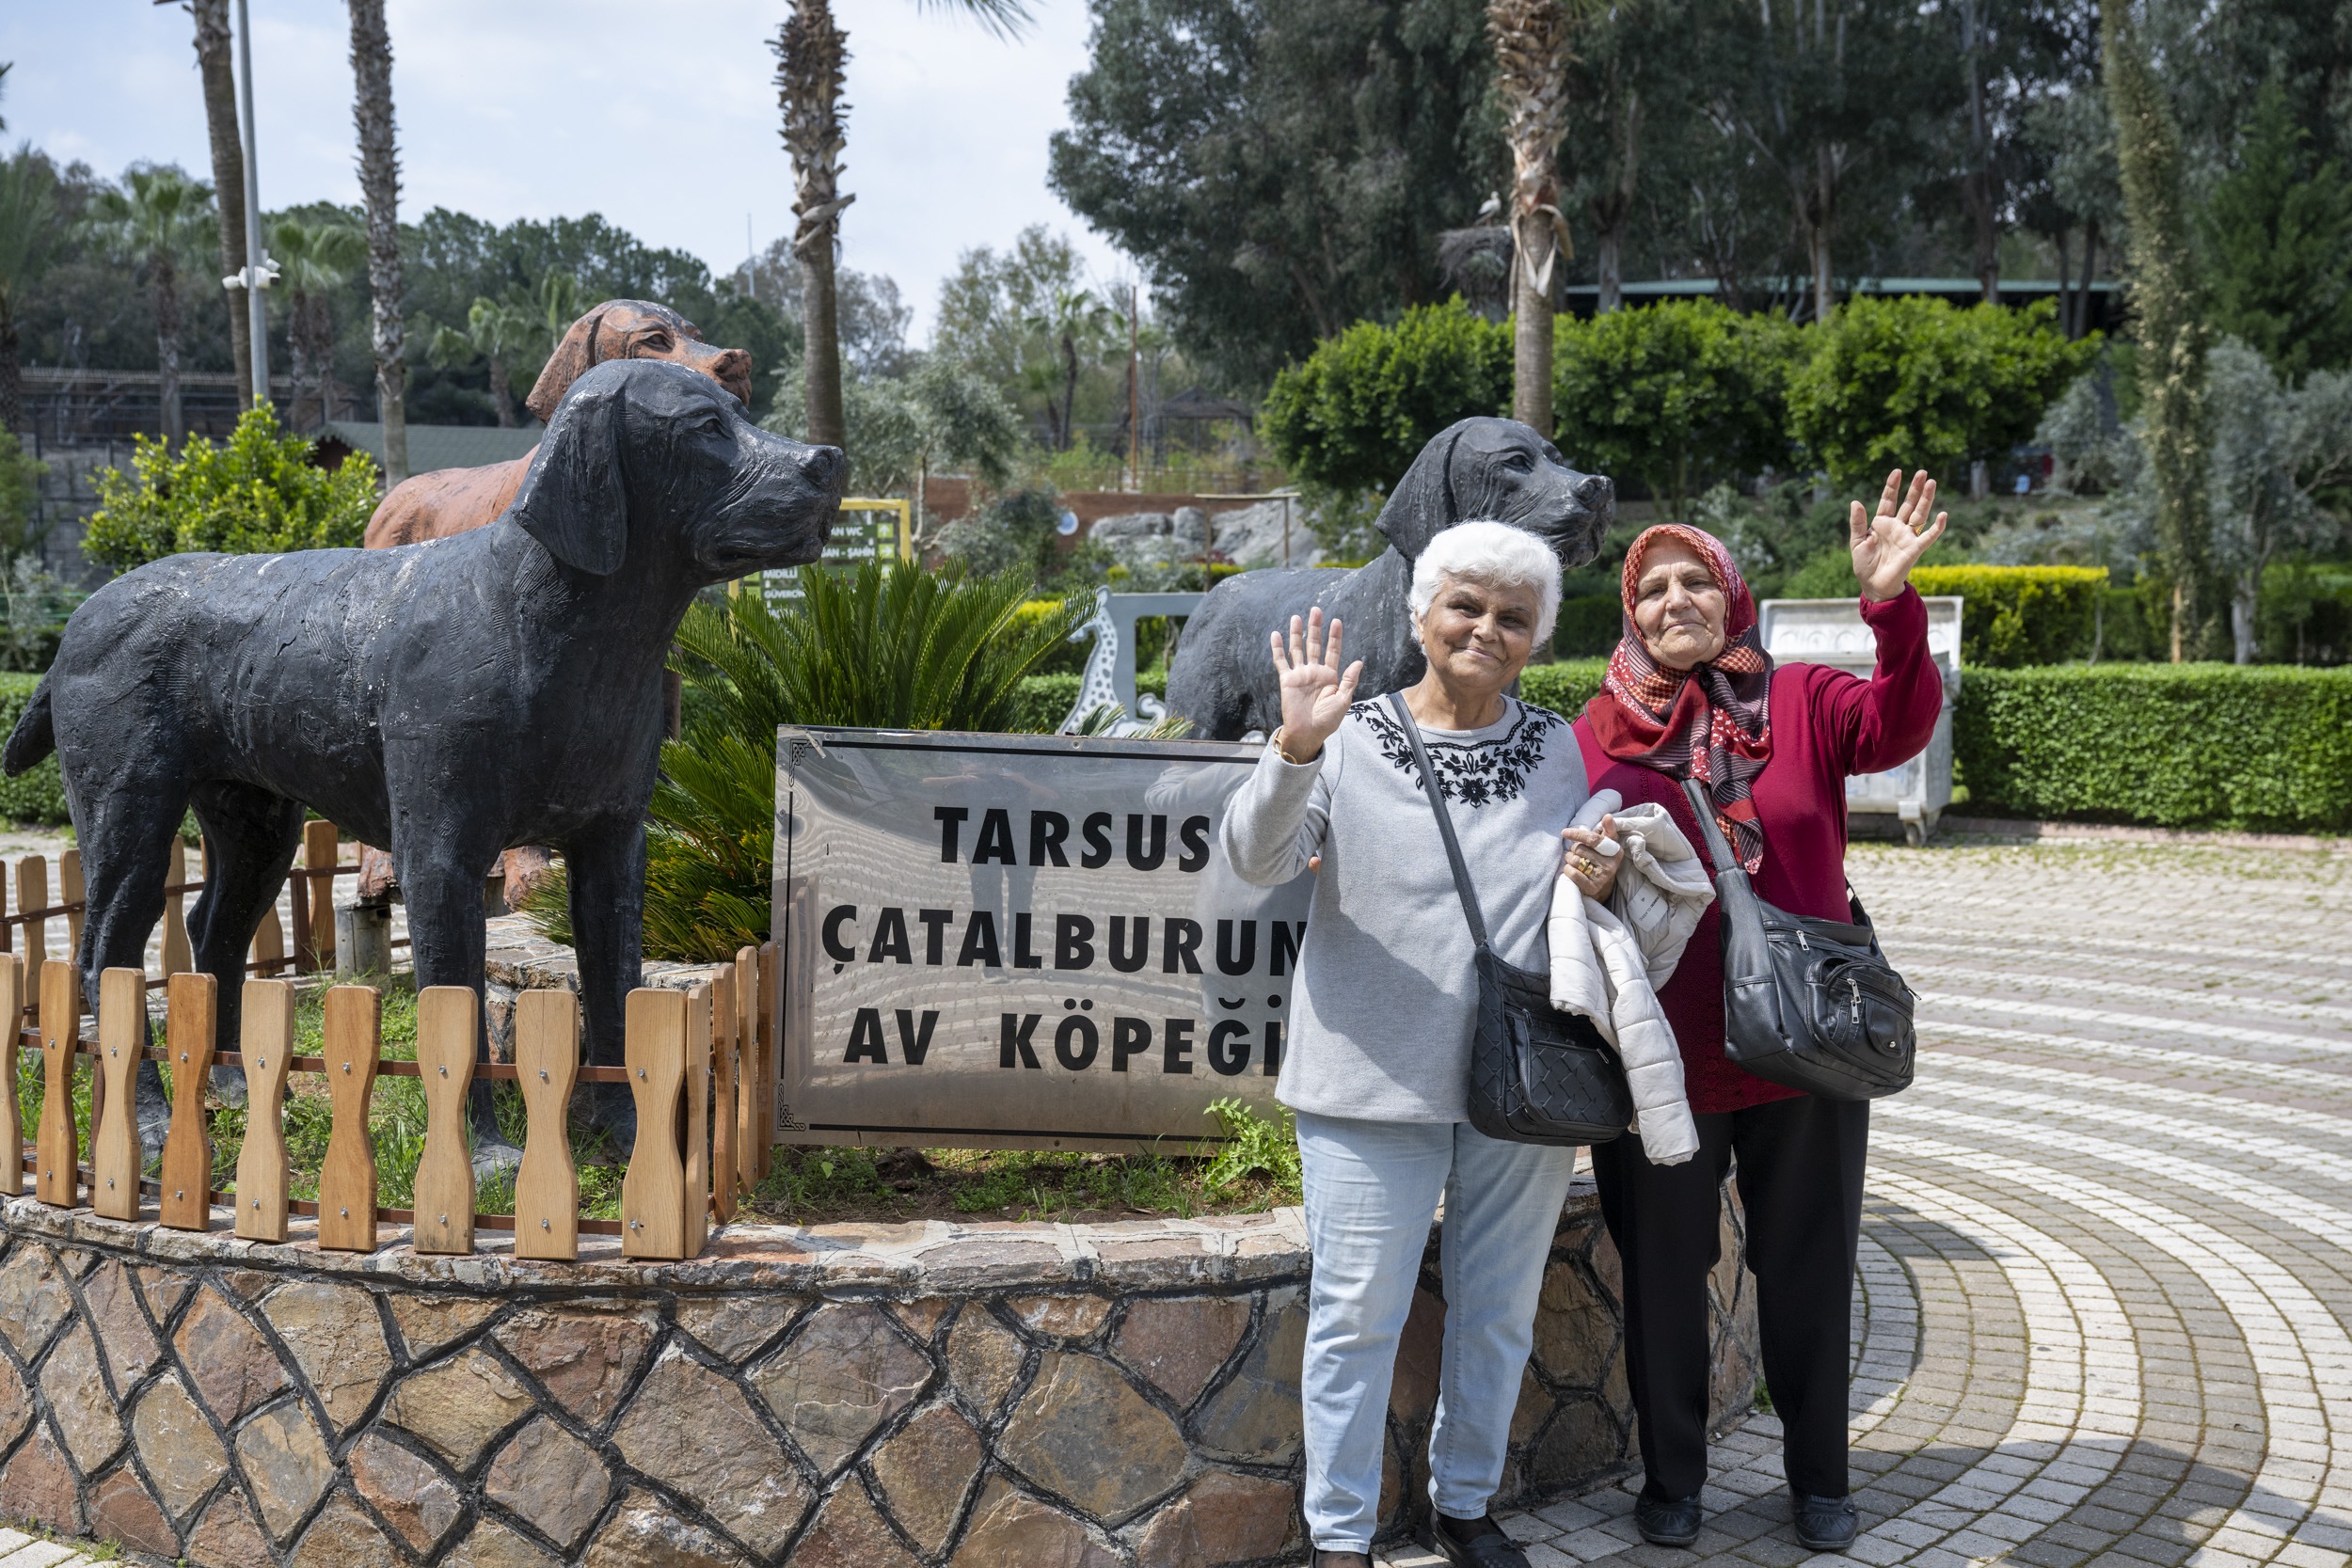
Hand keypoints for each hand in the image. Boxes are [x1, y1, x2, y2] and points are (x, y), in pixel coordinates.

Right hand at [1270, 608, 1362, 761]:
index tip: (1336, 621)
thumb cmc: (1327, 721)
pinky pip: (1281, 661)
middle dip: (1315, 628)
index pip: (1333, 651)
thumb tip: (1359, 662)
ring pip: (1297, 649)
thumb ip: (1349, 680)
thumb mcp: (1344, 701)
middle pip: (1314, 645)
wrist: (1308, 733)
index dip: (1334, 637)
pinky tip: (1276, 634)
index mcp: (1330, 677)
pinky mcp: (1287, 680)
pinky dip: (1278, 648)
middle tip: (1316, 610)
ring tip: (1297, 617)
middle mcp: (1314, 672)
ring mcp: (1300, 675)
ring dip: (1297, 633)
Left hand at [1562, 816, 1620, 900]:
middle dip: (1574, 849)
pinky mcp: (1592, 887)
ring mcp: (1602, 877)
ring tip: (1576, 862)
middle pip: (1580, 849)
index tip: (1564, 832)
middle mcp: (1611, 864)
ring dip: (1570, 859)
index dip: (1577, 834)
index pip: (1593, 839)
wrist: (1602, 883)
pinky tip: (1573, 870)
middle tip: (1578, 853)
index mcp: (1615, 850)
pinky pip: (1572, 873)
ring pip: (1574, 860)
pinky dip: (1567, 870)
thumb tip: (1608, 816)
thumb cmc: (1601, 857)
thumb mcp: (1607, 842)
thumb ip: (1607, 828)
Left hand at [1850, 469, 1947, 602]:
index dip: (1892, 487)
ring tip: (1932, 483)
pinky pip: (1928, 536)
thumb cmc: (1864, 565)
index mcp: (1882, 523)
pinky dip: (1937, 527)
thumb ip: (1858, 522)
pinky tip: (1943, 515)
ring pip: (1919, 514)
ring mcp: (1907, 537)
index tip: (1897, 472)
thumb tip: (1855, 502)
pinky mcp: (1914, 549)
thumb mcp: (1857, 541)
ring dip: (1926, 499)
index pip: (1889, 501)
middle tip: (1922, 472)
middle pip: (1908, 503)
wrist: (1873, 585)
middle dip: (1914, 488)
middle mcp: (1897, 527)